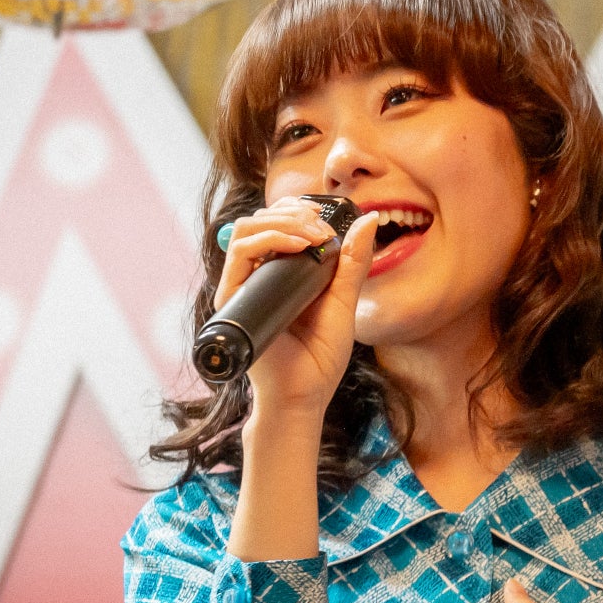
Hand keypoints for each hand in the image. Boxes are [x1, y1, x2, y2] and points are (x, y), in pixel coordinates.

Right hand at [215, 199, 378, 414]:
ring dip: (283, 222)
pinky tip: (299, 246)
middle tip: (322, 227)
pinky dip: (270, 240)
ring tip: (314, 236)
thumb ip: (353, 262)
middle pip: (259, 219)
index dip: (295, 208)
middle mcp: (256, 276)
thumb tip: (369, 219)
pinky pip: (240, 254)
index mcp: (279, 273)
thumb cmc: (320, 356)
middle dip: (292, 212)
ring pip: (246, 229)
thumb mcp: (343, 300)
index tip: (322, 213)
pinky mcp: (233, 299)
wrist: (303, 394)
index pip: (275, 222)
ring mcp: (242, 286)